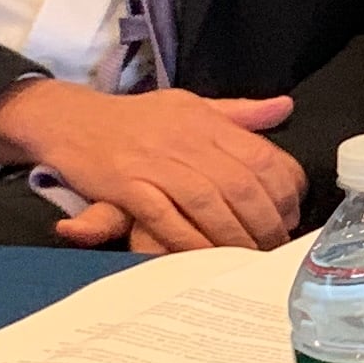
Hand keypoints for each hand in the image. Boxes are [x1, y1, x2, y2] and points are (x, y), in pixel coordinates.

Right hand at [0, 79, 303, 252]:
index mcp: (206, 121)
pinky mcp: (126, 184)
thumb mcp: (190, 105)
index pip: (262, 156)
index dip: (284, 190)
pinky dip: (189, 240)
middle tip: (276, 246)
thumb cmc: (136, 118)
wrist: (71, 119)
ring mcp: (155, 162)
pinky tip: (207, 257)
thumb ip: (238, 113)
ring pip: (208, 203)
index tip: (292, 214)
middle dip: (265, 221)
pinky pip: (165, 217)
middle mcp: (185, 139)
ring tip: (250, 257)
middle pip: (240, 185)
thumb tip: (285, 107)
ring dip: (233, 235)